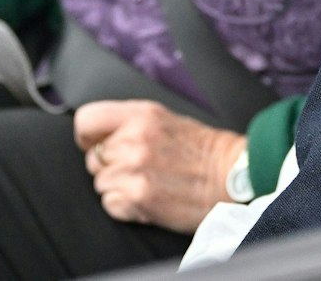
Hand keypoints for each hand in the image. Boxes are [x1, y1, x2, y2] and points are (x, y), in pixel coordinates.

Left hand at [74, 100, 246, 233]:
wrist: (233, 175)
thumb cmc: (204, 151)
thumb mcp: (165, 119)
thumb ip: (130, 124)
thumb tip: (98, 139)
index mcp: (141, 114)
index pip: (87, 120)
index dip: (87, 137)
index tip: (96, 145)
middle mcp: (134, 139)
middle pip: (93, 158)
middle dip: (111, 166)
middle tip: (140, 169)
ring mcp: (135, 169)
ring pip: (101, 183)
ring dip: (120, 188)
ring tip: (149, 183)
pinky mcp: (139, 197)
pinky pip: (110, 204)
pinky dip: (126, 206)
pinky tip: (150, 197)